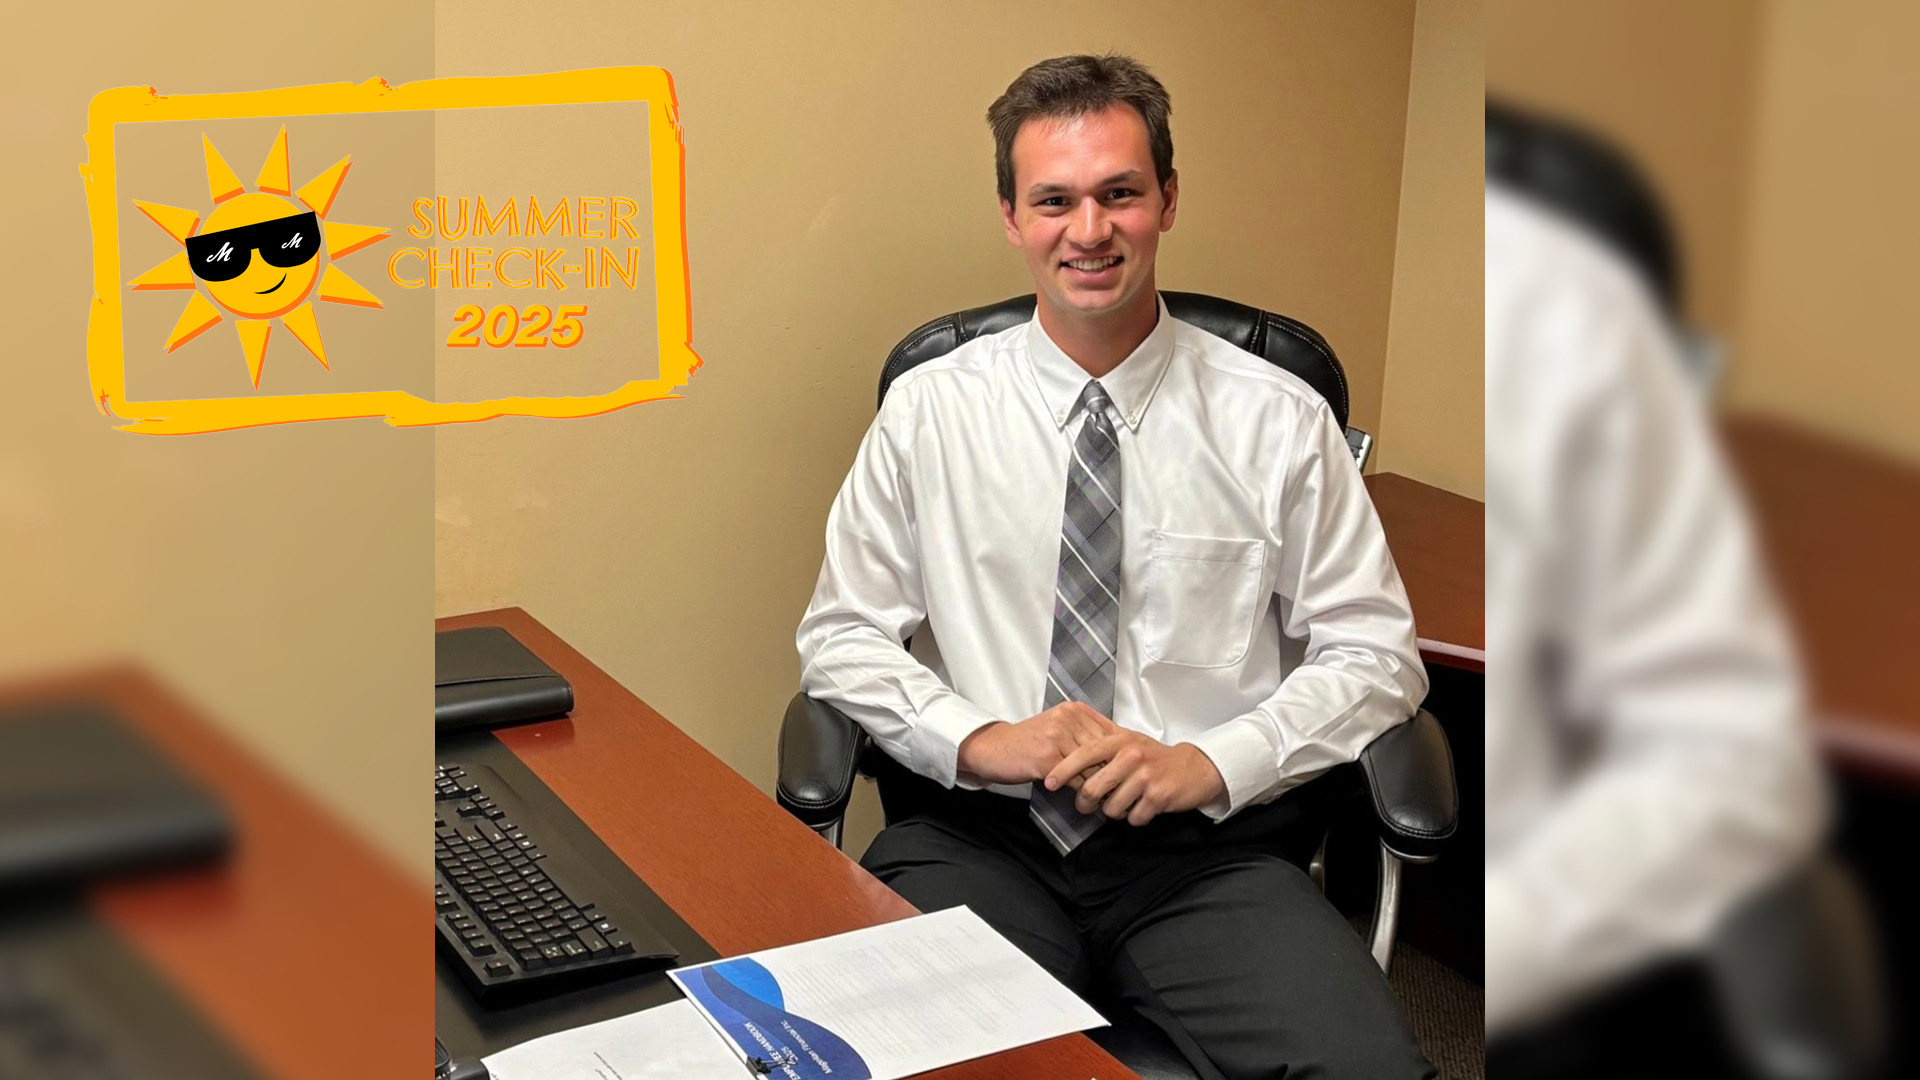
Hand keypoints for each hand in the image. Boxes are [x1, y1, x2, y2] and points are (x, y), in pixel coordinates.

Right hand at [956, 702, 1116, 785]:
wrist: (993, 748)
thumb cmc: (1028, 742)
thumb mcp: (1058, 728)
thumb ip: (1085, 734)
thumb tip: (1118, 754)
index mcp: (1074, 710)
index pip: (1110, 734)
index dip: (1119, 756)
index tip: (1125, 772)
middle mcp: (1067, 719)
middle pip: (1105, 751)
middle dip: (1111, 772)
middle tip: (1119, 790)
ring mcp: (1057, 738)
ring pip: (1092, 767)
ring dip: (1099, 786)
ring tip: (1105, 798)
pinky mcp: (1047, 759)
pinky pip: (1076, 780)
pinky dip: (1082, 793)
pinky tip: (1085, 800)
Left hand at [1042, 731, 1225, 825]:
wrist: (1194, 768)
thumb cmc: (1155, 756)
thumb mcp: (1129, 738)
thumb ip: (1102, 733)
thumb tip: (1073, 723)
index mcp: (1120, 741)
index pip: (1083, 755)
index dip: (1063, 771)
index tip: (1049, 783)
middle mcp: (1131, 756)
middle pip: (1093, 788)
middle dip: (1085, 802)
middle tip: (1087, 805)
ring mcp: (1145, 777)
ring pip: (1111, 808)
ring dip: (1113, 811)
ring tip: (1123, 802)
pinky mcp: (1158, 797)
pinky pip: (1133, 818)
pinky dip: (1134, 817)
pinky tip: (1141, 807)